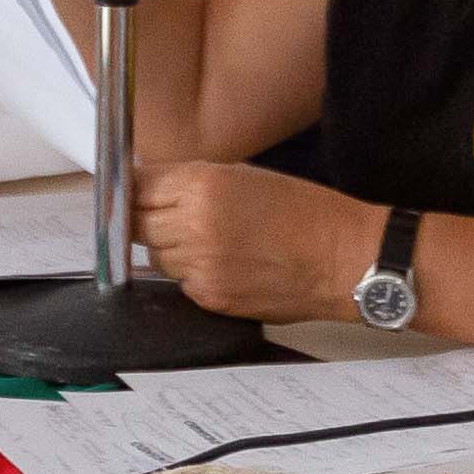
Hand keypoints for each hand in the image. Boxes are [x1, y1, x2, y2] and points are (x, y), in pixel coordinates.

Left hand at [123, 162, 379, 320]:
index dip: (133, 189)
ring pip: (157, 257)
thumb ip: (190, 182)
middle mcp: (193, 227)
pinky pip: (182, 283)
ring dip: (171, 247)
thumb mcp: (244, 175)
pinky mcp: (210, 298)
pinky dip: (193, 273)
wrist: (342, 258)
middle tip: (171, 215)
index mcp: (202, 187)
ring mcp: (200, 268)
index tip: (132, 190)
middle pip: (138, 225)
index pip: (137, 188)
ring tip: (212, 239)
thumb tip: (147, 186)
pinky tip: (226, 263)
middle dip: (148, 218)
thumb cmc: (304, 211)